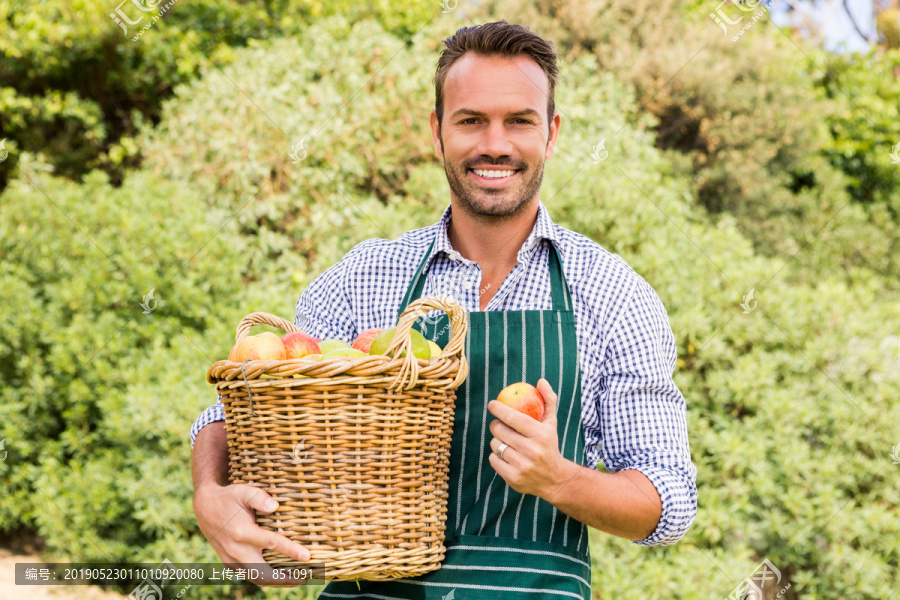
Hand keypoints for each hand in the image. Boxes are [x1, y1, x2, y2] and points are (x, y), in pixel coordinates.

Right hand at [193, 483, 311, 587]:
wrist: (204, 508)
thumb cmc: (228, 498)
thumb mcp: (243, 491)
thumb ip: (259, 497)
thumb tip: (275, 506)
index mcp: (242, 532)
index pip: (271, 543)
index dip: (291, 550)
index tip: (307, 556)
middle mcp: (236, 550)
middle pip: (263, 573)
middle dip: (285, 579)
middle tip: (305, 577)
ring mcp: (231, 559)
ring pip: (256, 579)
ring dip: (277, 582)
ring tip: (296, 579)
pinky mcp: (229, 563)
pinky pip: (250, 575)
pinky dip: (265, 578)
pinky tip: (280, 576)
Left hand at [487, 378, 577, 499]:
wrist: (555, 479)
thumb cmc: (549, 445)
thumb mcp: (551, 423)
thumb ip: (548, 400)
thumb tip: (540, 381)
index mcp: (540, 434)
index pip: (513, 417)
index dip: (499, 409)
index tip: (492, 404)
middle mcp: (531, 450)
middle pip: (500, 430)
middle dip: (496, 425)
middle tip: (498, 424)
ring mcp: (522, 465)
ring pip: (495, 445)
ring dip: (496, 441)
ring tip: (505, 441)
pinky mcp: (513, 478)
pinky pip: (493, 460)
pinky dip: (496, 456)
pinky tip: (505, 455)